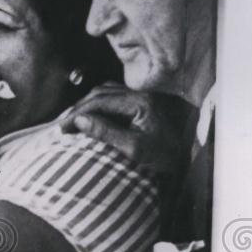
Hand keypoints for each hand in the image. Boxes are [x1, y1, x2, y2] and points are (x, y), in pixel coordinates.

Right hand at [60, 86, 196, 177]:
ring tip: (74, 121)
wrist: (189, 159)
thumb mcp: (133, 148)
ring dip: (88, 105)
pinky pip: (114, 96)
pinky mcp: (143, 102)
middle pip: (101, 93)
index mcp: (139, 103)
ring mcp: (142, 96)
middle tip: (63, 126)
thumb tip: (80, 120)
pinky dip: (98, 104)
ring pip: (106, 92)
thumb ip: (106, 132)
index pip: (100, 101)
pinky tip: (91, 116)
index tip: (63, 128)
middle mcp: (141, 94)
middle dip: (79, 108)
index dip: (78, 113)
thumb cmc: (163, 156)